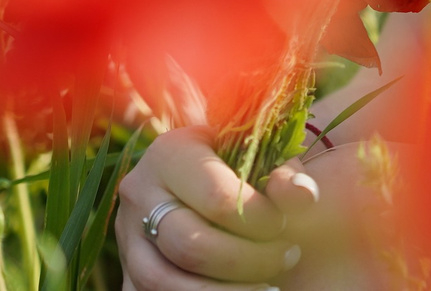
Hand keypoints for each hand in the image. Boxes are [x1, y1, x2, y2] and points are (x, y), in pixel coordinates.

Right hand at [115, 128, 319, 289]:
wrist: (197, 178)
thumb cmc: (238, 162)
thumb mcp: (261, 154)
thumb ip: (284, 173)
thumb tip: (304, 196)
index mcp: (170, 153)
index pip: (217, 198)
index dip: (260, 220)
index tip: (285, 225)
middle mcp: (139, 192)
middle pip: (191, 245)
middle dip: (248, 260)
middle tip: (287, 256)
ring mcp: (127, 236)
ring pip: (167, 282)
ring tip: (269, 287)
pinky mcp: (127, 272)